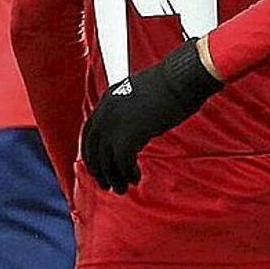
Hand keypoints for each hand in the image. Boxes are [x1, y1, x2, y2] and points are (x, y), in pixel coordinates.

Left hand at [82, 38, 222, 193]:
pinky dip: (128, 174)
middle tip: (107, 184)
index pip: (90, 132)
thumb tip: (129, 130)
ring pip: (106, 161)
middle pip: (94, 150)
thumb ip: (128, 110)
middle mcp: (105, 112)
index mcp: (107, 100)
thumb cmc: (170, 85)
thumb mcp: (139, 94)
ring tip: (123, 188)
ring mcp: (114, 125)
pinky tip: (136, 178)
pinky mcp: (127, 137)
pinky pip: (122, 163)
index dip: (91, 153)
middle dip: (99, 170)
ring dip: (114, 177)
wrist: (179, 80)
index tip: (98, 166)